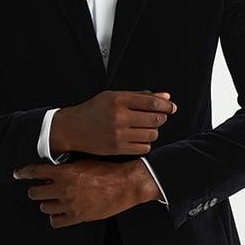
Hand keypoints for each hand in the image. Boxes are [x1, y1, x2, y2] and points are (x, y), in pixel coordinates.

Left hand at [13, 157, 154, 227]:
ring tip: (55, 199)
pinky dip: (55, 217)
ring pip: (44, 207)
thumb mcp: (84, 162)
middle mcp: (64, 189)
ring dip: (47, 203)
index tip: (18, 174)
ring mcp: (69, 205)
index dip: (23, 173)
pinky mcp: (77, 217)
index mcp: (64, 172)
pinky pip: (55, 221)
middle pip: (35, 193)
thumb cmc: (107, 170)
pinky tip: (61, 211)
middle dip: (36, 190)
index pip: (34, 172)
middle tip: (42, 188)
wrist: (125, 184)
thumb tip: (51, 169)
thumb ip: (66, 167)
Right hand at [50, 90, 177, 155]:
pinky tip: (136, 138)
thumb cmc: (94, 110)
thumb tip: (166, 96)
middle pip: (155, 119)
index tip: (172, 107)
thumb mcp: (114, 96)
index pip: (152, 102)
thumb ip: (140, 96)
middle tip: (156, 117)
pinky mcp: (117, 149)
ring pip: (152, 134)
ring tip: (143, 128)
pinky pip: (144, 148)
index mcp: (118, 99)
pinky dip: (145, 143)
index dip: (166, 105)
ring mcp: (118, 134)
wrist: (72, 128)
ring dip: (152, 131)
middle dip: (160, 118)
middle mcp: (119, 116)